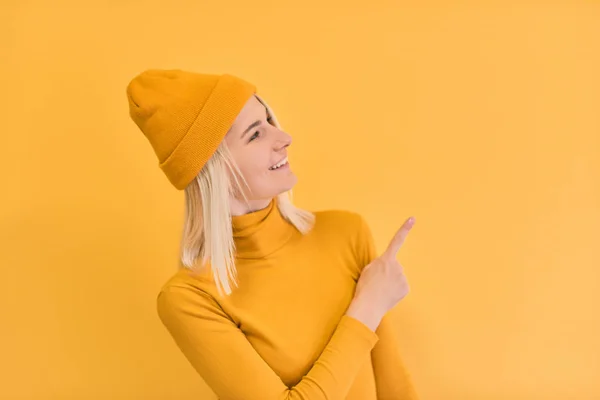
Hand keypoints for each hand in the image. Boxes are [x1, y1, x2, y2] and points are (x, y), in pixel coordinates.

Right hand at [345, 216, 414, 330]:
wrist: (369, 305)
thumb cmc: (365, 286)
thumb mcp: (367, 269)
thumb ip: (379, 263)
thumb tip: (386, 266)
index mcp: (386, 259)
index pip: (396, 241)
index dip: (405, 229)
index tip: (412, 219)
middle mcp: (398, 266)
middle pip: (394, 266)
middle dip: (388, 272)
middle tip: (377, 282)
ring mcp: (403, 277)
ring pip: (397, 277)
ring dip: (391, 282)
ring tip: (381, 289)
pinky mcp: (406, 288)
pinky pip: (400, 286)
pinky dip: (395, 290)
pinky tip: (387, 294)